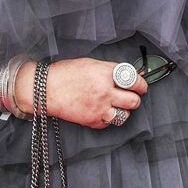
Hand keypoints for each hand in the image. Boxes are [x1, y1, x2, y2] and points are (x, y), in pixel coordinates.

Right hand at [17, 58, 147, 128]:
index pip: (134, 81)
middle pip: (134, 101)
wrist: (45, 90)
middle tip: (130, 97)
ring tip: (115, 105)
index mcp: (105, 73)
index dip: (141, 85)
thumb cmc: (65, 74)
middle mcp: (105, 91)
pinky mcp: (93, 120)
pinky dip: (107, 118)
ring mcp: (99, 107)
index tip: (141, 87)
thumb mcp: (90, 64)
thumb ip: (111, 70)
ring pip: (125, 115)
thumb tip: (130, 75)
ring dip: (123, 111)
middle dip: (134, 99)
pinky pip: (109, 123)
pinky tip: (100, 110)